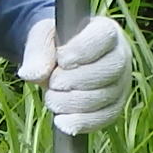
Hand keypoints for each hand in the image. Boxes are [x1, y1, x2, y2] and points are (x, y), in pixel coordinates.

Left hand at [19, 12, 130, 133]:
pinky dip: (82, 122)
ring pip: (107, 95)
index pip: (105, 36)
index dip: (83, 50)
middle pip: (111, 68)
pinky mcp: (115, 105)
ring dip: (74, 102)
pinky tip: (62, 122)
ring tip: (52, 99)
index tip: (62, 60)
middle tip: (53, 83)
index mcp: (105, 30)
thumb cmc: (54, 44)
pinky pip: (106, 116)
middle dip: (76, 80)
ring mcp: (121, 82)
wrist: (58, 62)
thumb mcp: (41, 38)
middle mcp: (121, 55)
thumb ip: (36, 51)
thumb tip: (31, 74)